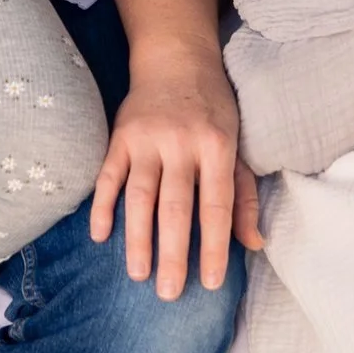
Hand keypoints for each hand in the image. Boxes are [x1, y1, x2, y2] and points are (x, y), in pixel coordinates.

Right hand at [88, 47, 264, 300]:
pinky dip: (102, 206)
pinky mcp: (120, 135)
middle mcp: (181, 143)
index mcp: (216, 146)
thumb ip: (244, 195)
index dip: (213, 246)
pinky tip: (100, 236)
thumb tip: (254, 243)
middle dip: (172, 253)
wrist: (177, 58)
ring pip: (140, 196)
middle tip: (168, 294)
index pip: (216, 206)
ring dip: (137, 238)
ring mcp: (147, 138)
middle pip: (175, 206)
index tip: (210, 283)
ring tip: (138, 275)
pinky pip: (108, 176)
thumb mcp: (237, 146)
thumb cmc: (214, 110)